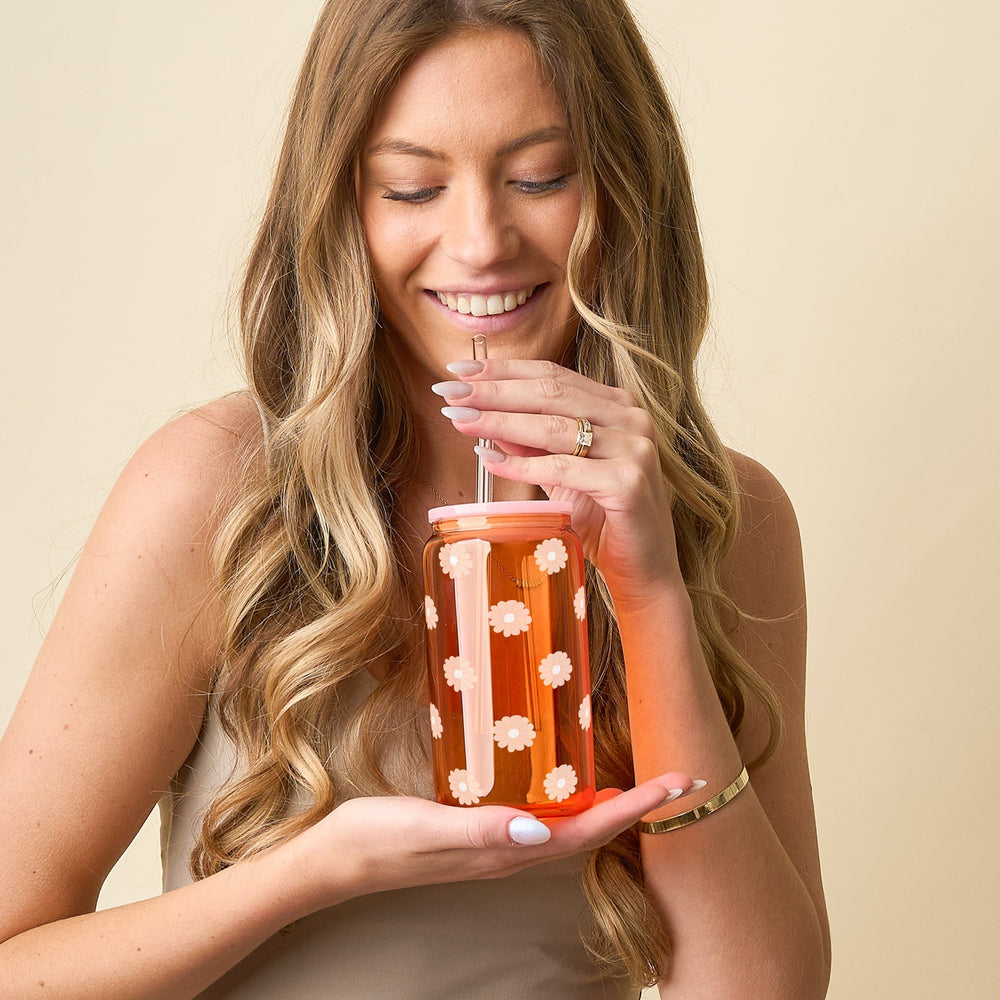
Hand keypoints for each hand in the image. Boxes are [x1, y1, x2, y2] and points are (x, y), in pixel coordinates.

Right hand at [293, 772, 692, 904]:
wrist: (337, 860)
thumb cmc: (378, 841)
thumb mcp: (426, 829)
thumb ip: (481, 830)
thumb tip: (542, 830)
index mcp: (508, 849)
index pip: (588, 831)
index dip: (636, 808)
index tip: (678, 783)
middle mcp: (512, 849)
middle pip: (592, 830)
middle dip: (639, 806)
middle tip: (680, 777)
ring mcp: (497, 841)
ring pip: (571, 825)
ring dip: (612, 805)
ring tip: (642, 779)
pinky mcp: (480, 829)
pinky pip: (541, 816)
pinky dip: (571, 800)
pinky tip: (569, 781)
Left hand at [433, 358, 682, 603]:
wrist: (643, 570)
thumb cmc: (602, 519)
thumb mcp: (561, 472)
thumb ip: (530, 442)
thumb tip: (483, 414)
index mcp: (617, 406)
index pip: (552, 374)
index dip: (503, 369)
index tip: (458, 368)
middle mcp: (631, 418)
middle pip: (550, 393)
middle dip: (493, 390)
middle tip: (449, 390)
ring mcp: (634, 448)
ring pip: (554, 427)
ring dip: (499, 421)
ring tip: (459, 420)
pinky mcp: (628, 482)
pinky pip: (562, 468)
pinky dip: (522, 466)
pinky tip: (489, 461)